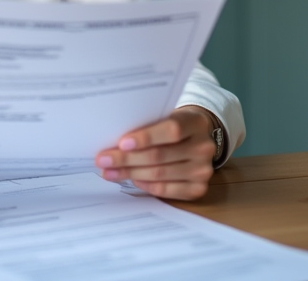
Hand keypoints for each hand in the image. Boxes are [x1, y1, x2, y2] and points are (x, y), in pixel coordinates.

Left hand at [94, 105, 216, 199]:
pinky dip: (145, 185)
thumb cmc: (174, 125)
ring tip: (110, 172)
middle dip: (127, 159)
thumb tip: (114, 141)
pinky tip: (131, 179)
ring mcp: (203, 170)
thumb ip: (148, 125)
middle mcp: (204, 147)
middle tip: (103, 160)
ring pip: (159, 174)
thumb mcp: (166, 116)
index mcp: (196, 123)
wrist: (198, 138)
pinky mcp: (198, 188)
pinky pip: (166, 190)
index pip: (172, 130)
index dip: (146, 137)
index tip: (121, 143)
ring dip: (130, 173)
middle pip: (160, 155)